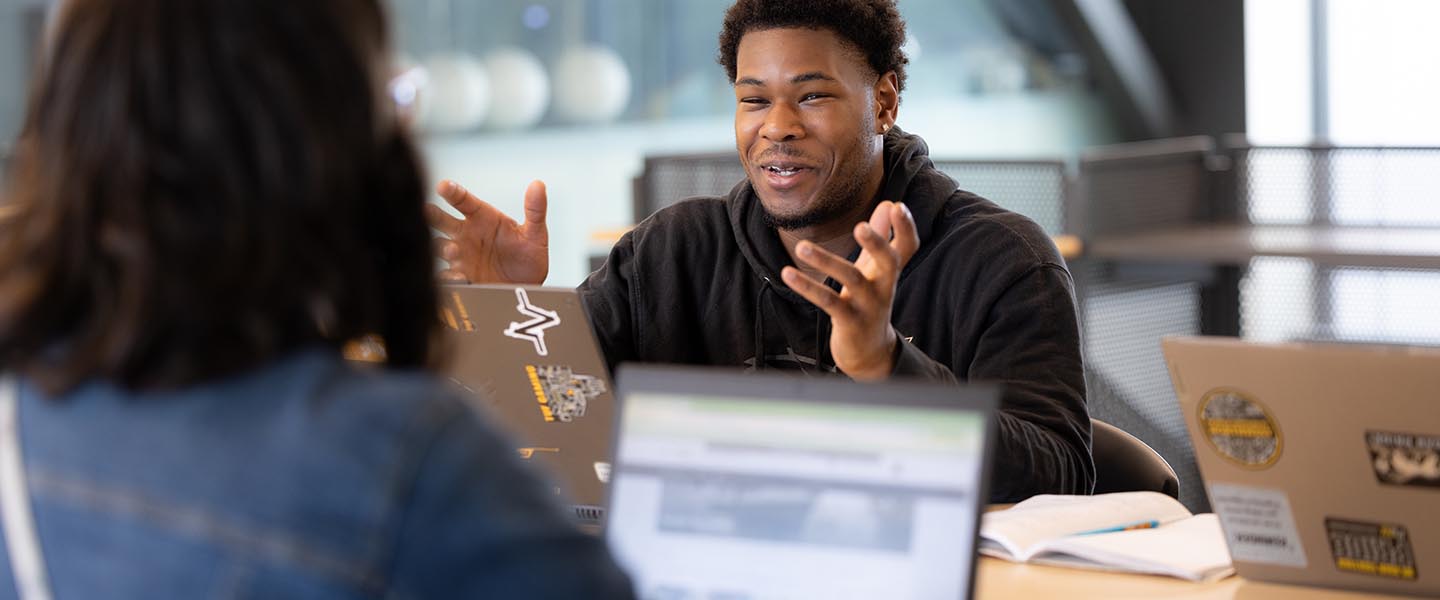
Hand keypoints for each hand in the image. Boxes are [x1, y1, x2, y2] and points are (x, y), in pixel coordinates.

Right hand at [427, 179, 548, 283]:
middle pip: (441, 220)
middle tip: (426, 210)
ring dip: (443, 247)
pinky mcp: (459, 276)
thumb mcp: (535, 234)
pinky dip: (449, 276)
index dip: (453, 192)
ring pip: (439, 246)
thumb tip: (538, 185)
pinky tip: (460, 277)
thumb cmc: (528, 257)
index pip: (463, 200)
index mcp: (482, 217)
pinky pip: (447, 275)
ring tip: (453, 250)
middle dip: (433, 215)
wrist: (526, 289)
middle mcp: (466, 233)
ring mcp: (460, 255)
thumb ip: (536, 210)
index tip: (444, 186)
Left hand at [780, 201, 919, 380]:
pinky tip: (787, 273)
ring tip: (801, 247)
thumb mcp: (877, 270)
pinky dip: (807, 287)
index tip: (897, 205)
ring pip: (850, 280)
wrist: (870, 353)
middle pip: (889, 262)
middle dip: (876, 244)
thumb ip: (882, 238)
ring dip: (826, 262)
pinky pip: (827, 301)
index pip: (907, 247)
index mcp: (890, 271)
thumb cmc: (870, 302)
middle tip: (860, 226)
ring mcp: (868, 305)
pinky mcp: (849, 321)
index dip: (906, 227)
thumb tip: (886, 204)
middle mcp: (884, 286)